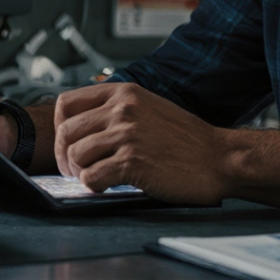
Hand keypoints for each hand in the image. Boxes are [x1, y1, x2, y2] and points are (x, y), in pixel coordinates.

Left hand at [53, 82, 227, 204]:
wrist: (219, 158)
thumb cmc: (187, 139)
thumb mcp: (149, 107)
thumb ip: (118, 109)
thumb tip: (83, 126)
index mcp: (124, 92)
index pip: (67, 103)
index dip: (61, 128)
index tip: (69, 143)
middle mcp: (123, 109)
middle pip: (65, 132)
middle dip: (65, 156)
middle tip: (78, 170)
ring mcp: (127, 135)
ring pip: (75, 155)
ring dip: (80, 172)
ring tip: (96, 177)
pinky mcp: (132, 162)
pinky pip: (91, 178)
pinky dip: (94, 186)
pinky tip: (108, 186)